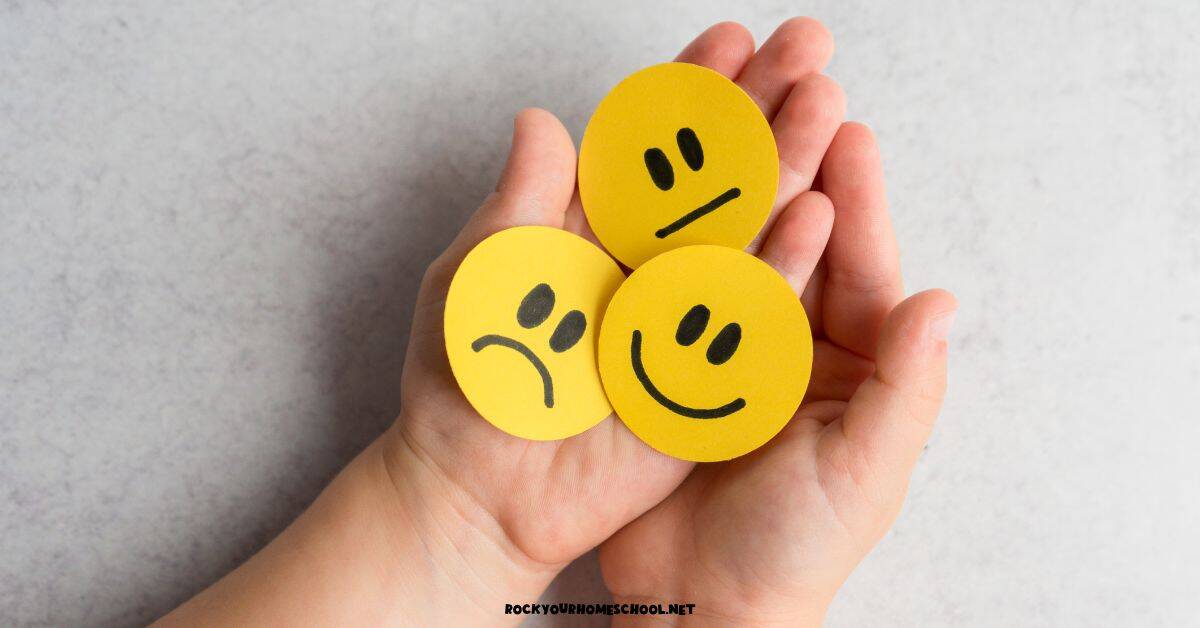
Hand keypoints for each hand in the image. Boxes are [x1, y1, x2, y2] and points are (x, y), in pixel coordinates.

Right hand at [598, 20, 957, 625]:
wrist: (703, 608)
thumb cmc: (795, 552)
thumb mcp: (863, 474)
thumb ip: (905, 391)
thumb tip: (941, 301)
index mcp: (854, 365)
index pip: (858, 265)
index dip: (853, 194)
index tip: (844, 123)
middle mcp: (791, 345)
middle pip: (796, 237)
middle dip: (793, 159)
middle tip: (788, 81)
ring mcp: (725, 347)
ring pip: (730, 247)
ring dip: (726, 180)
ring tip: (719, 110)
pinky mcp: (667, 361)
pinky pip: (670, 287)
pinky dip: (663, 236)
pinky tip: (652, 184)